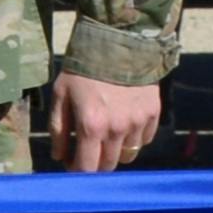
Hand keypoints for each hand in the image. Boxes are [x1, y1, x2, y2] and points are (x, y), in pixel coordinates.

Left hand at [48, 72, 163, 172]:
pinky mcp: (153, 113)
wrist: (117, 42)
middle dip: (96, 162)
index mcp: (91, 126)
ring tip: (107, 134)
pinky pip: (144, 139)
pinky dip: (133, 137)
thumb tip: (59, 156)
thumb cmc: (82, 69)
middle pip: (109, 165)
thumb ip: (59, 129)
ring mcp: (138, 122)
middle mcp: (117, 129)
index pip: (87, 168)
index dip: (78, 171)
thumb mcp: (61, 95)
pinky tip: (124, 123)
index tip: (72, 165)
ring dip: (115, 151)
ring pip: (128, 155)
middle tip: (88, 149)